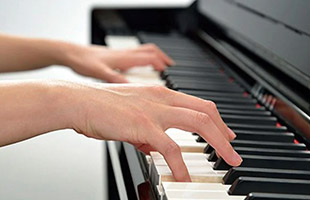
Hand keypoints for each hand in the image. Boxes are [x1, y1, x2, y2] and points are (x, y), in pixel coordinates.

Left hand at [64, 43, 173, 82]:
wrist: (71, 54)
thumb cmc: (84, 62)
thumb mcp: (100, 73)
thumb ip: (117, 80)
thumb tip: (133, 89)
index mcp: (125, 58)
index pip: (150, 57)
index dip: (162, 64)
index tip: (170, 72)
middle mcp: (125, 53)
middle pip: (150, 51)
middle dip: (163, 58)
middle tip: (170, 67)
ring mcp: (121, 53)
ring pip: (143, 51)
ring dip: (154, 57)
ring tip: (160, 66)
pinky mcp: (116, 55)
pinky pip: (135, 54)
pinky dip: (143, 59)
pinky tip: (139, 68)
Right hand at [68, 83, 241, 181]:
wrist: (78, 101)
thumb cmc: (101, 107)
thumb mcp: (131, 115)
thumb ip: (147, 131)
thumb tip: (155, 147)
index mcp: (160, 93)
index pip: (197, 104)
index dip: (216, 118)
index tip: (224, 132)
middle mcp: (162, 98)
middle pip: (206, 111)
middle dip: (225, 131)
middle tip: (233, 148)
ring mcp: (154, 110)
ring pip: (198, 123)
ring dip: (218, 143)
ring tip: (228, 160)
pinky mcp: (143, 125)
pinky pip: (170, 147)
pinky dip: (181, 164)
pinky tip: (184, 178)